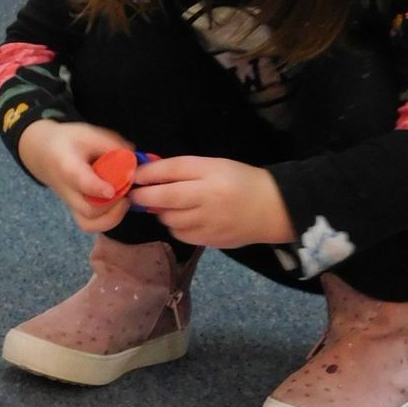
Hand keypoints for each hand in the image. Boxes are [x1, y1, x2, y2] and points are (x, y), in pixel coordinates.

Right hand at [17, 119, 132, 235]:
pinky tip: (118, 206)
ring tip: (124, 202)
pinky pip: (90, 225)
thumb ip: (112, 145)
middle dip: (112, 206)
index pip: (80, 181)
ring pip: (88, 224)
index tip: (111, 191)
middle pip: (88, 210)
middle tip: (126, 192)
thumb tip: (134, 159)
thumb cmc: (68, 142)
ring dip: (111, 218)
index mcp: (68, 166)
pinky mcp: (76, 211)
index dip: (96, 188)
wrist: (44, 153)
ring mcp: (71, 204)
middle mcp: (67, 190)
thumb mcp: (89, 133)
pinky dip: (107, 221)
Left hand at [129, 157, 295, 248]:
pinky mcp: (210, 239)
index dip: (148, 173)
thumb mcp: (215, 166)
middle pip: (165, 197)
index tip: (134, 175)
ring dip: (162, 213)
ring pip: (169, 219)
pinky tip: (184, 220)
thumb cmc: (241, 182)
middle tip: (135, 196)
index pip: (173, 169)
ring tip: (169, 206)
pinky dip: (176, 227)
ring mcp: (209, 221)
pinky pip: (180, 234)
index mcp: (212, 172)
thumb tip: (149, 179)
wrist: (273, 208)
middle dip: (144, 196)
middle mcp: (209, 196)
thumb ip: (184, 171)